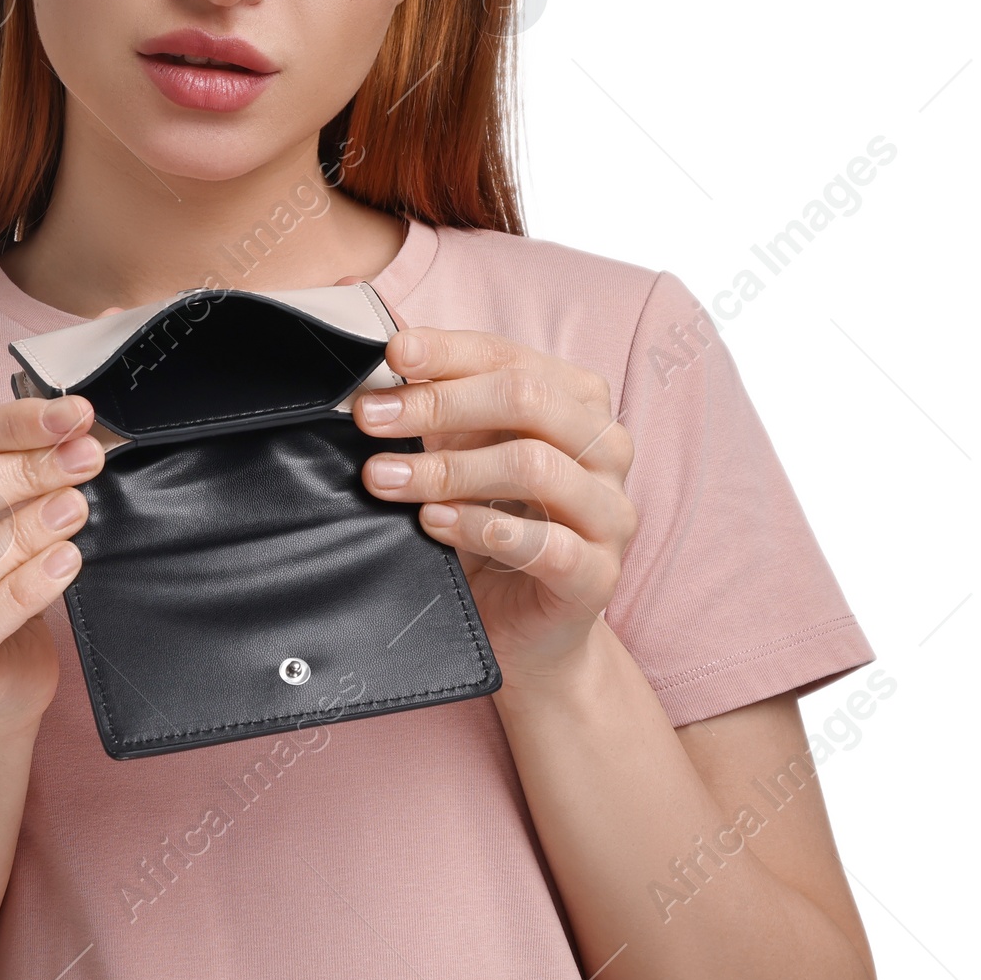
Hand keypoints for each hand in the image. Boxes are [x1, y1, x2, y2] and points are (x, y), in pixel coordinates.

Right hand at [0, 391, 104, 737]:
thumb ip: (24, 465)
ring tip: (75, 509)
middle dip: (20, 473)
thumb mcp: (2, 508)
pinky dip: (25, 590)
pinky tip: (67, 562)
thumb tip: (77, 427)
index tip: (76, 416)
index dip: (12, 425)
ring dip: (19, 533)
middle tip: (84, 461)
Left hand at [351, 322, 637, 691]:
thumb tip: (371, 356)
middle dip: (438, 404)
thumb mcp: (458, 454)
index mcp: (576, 401)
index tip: (391, 355)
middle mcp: (604, 447)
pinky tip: (435, 523)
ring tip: (388, 479)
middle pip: (526, 398)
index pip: (508, 356)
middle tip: (371, 418)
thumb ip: (430, 408)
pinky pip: (547, 543)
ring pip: (535, 465)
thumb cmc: (488, 523)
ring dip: (448, 470)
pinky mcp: (598, 574)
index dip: (446, 351)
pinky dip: (482, 528)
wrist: (522, 627)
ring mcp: (609, 511)